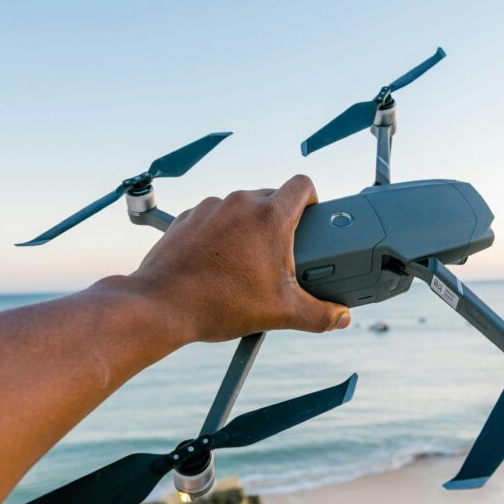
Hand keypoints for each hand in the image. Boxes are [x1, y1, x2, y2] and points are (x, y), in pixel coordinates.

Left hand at [124, 175, 351, 343]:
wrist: (163, 304)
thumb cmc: (220, 304)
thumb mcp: (280, 313)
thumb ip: (319, 315)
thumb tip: (341, 318)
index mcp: (269, 218)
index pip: (303, 185)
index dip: (313, 199)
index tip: (311, 218)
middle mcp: (240, 203)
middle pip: (272, 197)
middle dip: (280, 221)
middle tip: (281, 254)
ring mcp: (210, 208)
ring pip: (241, 207)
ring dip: (249, 227)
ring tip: (247, 261)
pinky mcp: (187, 217)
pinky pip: (214, 217)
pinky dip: (220, 233)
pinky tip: (218, 262)